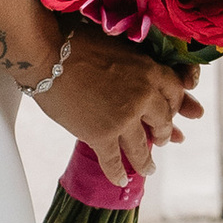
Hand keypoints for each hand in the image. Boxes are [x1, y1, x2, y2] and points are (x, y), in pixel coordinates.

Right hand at [35, 26, 201, 184]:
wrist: (47, 54)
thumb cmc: (76, 41)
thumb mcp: (118, 45)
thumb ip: (135, 63)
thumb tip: (135, 74)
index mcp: (150, 70)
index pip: (175, 92)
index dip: (175, 105)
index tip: (172, 113)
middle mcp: (144, 96)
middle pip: (163, 121)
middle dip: (165, 133)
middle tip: (164, 140)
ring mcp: (124, 119)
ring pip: (141, 147)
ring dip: (146, 161)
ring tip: (149, 169)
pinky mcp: (101, 136)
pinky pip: (113, 161)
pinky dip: (117, 173)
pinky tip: (121, 181)